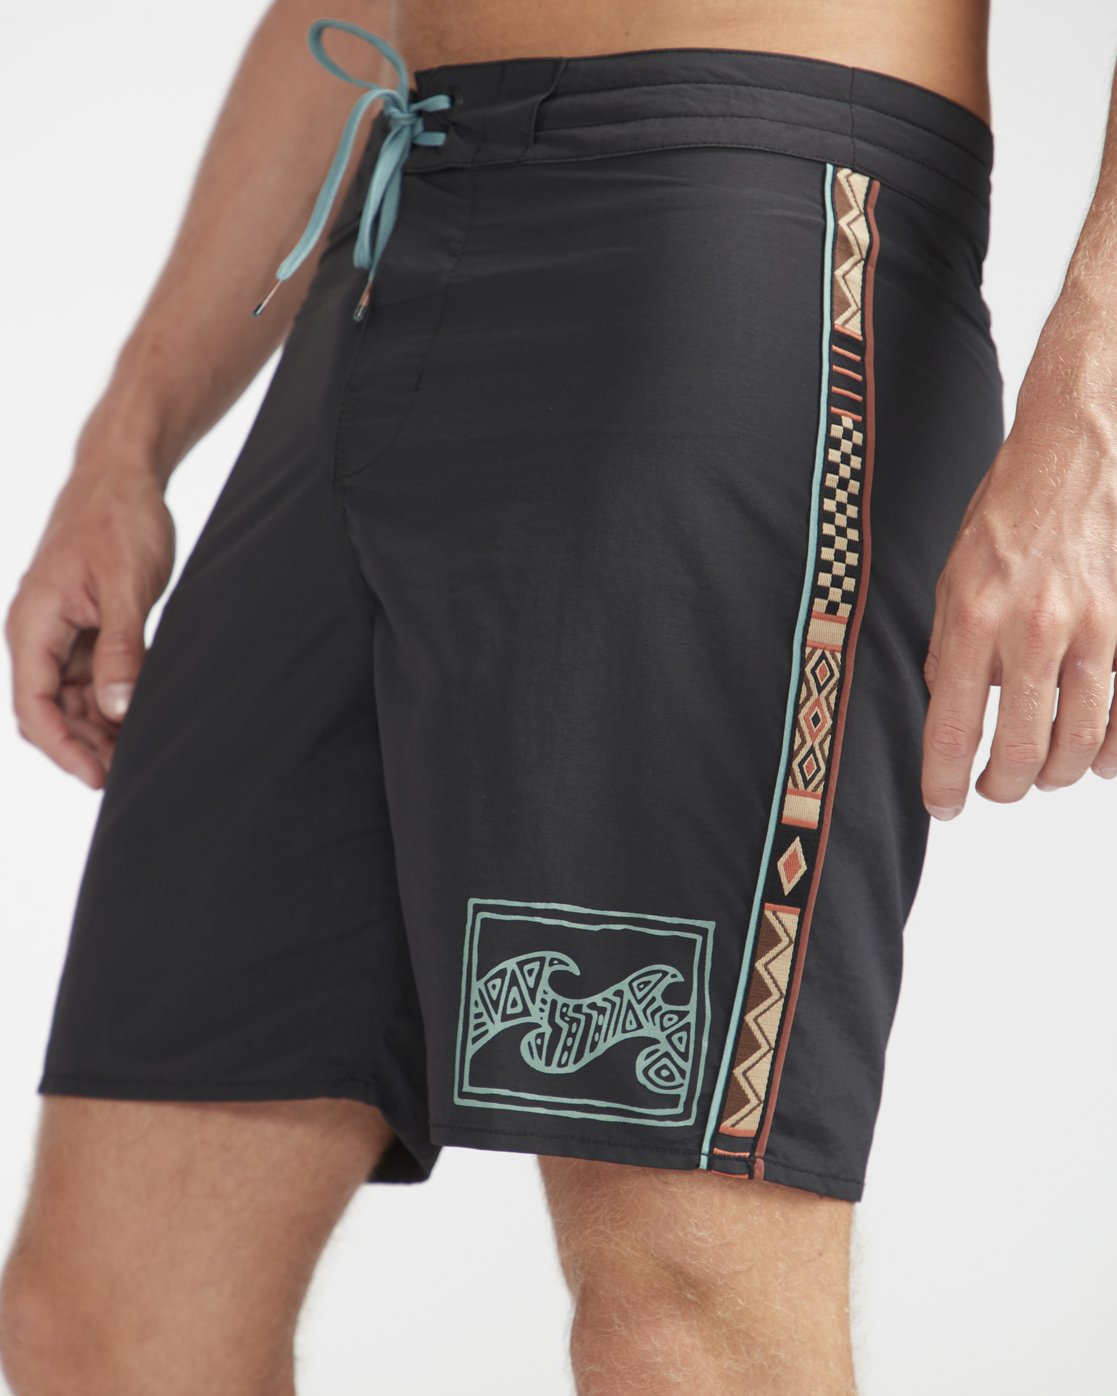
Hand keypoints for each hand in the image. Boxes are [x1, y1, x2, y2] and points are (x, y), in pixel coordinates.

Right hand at [5, 460, 175, 789]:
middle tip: (129, 769)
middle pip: (48, 710)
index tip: (98, 776)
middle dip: (83, 745)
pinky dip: (110, 700)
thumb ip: (122, 649)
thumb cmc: (119, 519)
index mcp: (33, 623)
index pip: (33, 705)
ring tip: (137, 748)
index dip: (62, 748)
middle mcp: (37, 632)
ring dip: (98, 726)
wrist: (122, 476)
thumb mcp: (128, 587)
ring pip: (69, 699)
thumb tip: (116, 708)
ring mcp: (59, 631)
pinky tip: (138, 715)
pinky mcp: (83, 627)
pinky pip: (88, 677)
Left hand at [922, 370, 1116, 818]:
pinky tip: (1095, 761)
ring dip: (1054, 775)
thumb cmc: (1008, 515)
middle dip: (1002, 788)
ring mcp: (1090, 630)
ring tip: (1038, 773)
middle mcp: (1030, 630)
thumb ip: (947, 649)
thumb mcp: (951, 580)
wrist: (1075, 455)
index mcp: (972, 620)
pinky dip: (1110, 752)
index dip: (942, 782)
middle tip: (993, 789)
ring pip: (1076, 744)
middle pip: (1018, 751)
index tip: (941, 806)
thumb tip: (944, 708)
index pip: (950, 729)